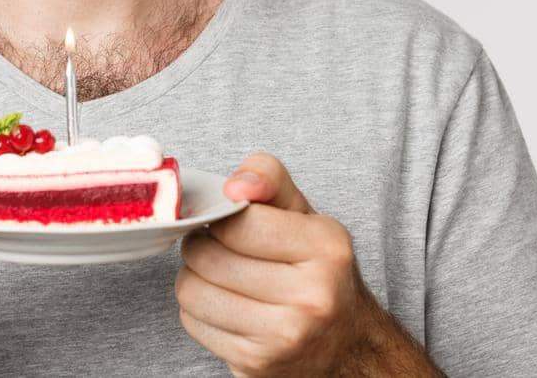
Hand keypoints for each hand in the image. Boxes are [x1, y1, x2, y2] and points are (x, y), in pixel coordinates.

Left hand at [175, 151, 366, 376]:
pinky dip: (200, 311)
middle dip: (202, 246)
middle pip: (207, 256)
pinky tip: (227, 307)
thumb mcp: (302, 213)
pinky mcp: (257, 364)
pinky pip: (192, 322)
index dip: (221, 218)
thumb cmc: (314, 269)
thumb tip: (234, 186)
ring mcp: (285, 336)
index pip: (238, 222)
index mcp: (327, 247)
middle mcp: (312, 296)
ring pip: (192, 290)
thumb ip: (268, 177)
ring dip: (196, 279)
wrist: (344, 345)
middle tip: (218, 249)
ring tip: (221, 277)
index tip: (228, 222)